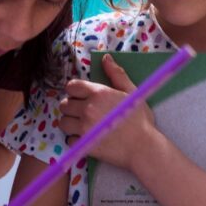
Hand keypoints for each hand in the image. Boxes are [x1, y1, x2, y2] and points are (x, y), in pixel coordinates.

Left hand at [57, 54, 157, 169]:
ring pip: (63, 122)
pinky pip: (69, 140)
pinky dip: (75, 139)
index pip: (71, 86)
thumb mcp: (131, 92)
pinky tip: (86, 138)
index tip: (81, 96)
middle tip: (83, 112)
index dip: (75, 91)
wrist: (143, 147)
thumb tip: (106, 58)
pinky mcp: (83, 145)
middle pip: (64, 104)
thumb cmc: (139, 119)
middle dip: (71, 107)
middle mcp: (88, 109)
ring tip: (82, 124)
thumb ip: (116, 74)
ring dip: (70, 122)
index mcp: (98, 93)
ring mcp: (84, 127)